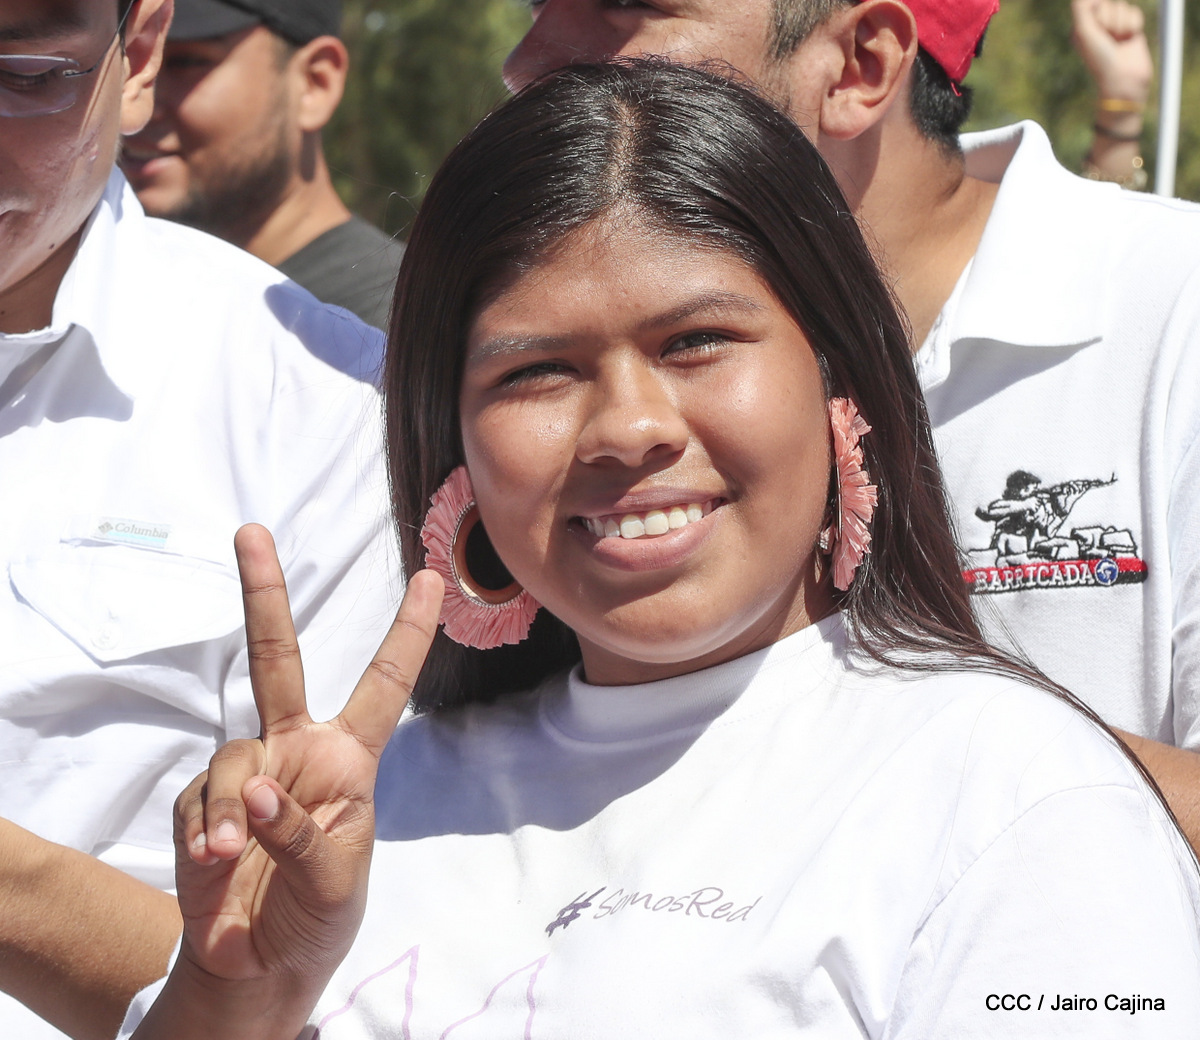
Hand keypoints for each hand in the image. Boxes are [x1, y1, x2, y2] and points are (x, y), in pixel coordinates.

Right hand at [157, 524, 441, 1035]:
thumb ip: (301, 832)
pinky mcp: (201, 807)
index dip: (408, 632)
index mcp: (349, 759)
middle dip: (264, 594)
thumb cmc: (318, 915)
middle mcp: (297, 751)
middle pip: (278, 660)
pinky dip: (206, 831)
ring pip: (233, 756)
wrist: (259, 968)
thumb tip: (253, 791)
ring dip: (231, 806)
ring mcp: (247, 775)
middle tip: (251, 532)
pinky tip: (213, 862)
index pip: (385, 683)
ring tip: (229, 852)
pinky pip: (199, 802)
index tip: (432, 576)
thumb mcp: (337, 879)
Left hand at [1071, 0, 1152, 103]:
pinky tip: (1129, 39)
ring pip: (1122, 6)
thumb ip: (1081, 8)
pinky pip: (1135, 12)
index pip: (1091, 2)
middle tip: (1108, 39)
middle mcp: (1098, 25)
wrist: (1124, 77)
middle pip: (1108, 3)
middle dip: (1110, 20)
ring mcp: (1115, 26)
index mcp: (1082, 26)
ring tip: (1118, 41)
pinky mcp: (1131, 28)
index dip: (1098, 12)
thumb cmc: (1100, 58)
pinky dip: (1133, 25)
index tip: (1098, 30)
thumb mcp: (1084, 33)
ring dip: (1121, 24)